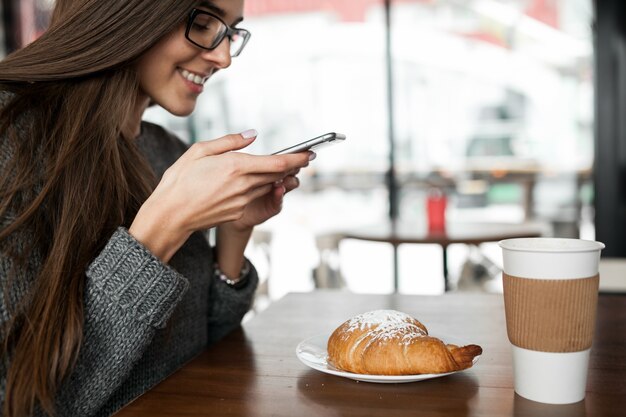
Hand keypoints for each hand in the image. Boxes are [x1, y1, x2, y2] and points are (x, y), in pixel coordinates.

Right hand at [129, 132, 310, 261]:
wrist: (170, 215)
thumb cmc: (180, 180)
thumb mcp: (199, 151)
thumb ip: (229, 142)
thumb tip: (252, 134)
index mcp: (235, 167)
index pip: (277, 163)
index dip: (297, 159)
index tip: (309, 153)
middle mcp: (243, 185)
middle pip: (277, 176)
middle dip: (292, 167)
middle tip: (303, 158)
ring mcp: (242, 202)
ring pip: (267, 186)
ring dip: (276, 178)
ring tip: (281, 168)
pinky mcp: (238, 213)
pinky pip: (254, 197)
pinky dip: (258, 188)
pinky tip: (251, 183)